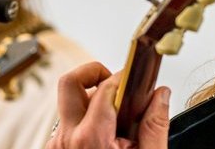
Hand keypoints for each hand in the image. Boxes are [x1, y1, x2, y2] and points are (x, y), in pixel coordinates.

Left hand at [45, 62, 169, 148]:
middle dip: (93, 73)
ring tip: (113, 115)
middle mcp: (67, 137)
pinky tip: (103, 132)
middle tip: (114, 81)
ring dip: (90, 100)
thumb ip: (154, 126)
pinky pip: (66, 120)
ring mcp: (56, 142)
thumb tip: (160, 95)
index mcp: (91, 139)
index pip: (105, 88)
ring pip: (69, 102)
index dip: (123, 77)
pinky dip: (85, 119)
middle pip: (70, 82)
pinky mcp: (54, 147)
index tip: (135, 75)